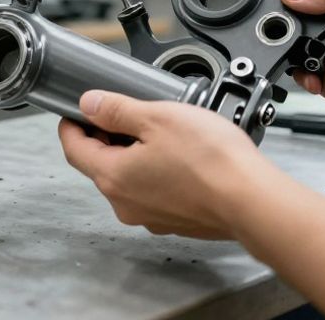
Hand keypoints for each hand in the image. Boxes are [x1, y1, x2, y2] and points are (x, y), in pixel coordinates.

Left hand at [58, 90, 267, 239]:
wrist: (254, 202)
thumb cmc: (210, 161)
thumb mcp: (157, 117)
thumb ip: (117, 110)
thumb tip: (89, 104)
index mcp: (113, 177)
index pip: (74, 149)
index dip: (71, 126)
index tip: (73, 112)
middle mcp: (126, 204)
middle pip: (100, 165)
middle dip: (105, 137)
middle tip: (122, 113)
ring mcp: (150, 217)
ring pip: (128, 179)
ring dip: (133, 154)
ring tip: (160, 131)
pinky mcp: (175, 222)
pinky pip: (153, 192)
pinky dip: (156, 172)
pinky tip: (179, 155)